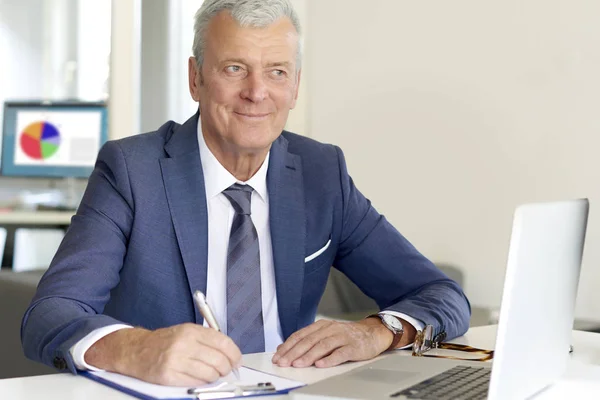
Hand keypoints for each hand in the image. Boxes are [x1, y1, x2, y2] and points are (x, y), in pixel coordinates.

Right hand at [84, 323, 241, 385]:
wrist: (136, 350)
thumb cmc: (164, 342)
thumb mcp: (186, 331)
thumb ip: (208, 339)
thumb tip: (231, 353)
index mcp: (191, 331)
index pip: (223, 342)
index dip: (234, 354)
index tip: (237, 360)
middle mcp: (184, 344)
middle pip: (219, 360)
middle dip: (227, 368)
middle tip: (226, 370)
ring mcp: (176, 360)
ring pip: (210, 374)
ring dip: (215, 377)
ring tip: (211, 374)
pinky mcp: (169, 376)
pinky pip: (196, 383)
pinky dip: (202, 382)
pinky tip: (199, 378)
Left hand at [272, 317, 406, 367]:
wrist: (372, 333)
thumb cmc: (346, 336)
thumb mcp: (324, 334)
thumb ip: (306, 340)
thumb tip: (283, 348)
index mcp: (321, 326)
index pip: (300, 335)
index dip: (288, 346)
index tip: (278, 357)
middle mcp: (330, 329)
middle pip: (309, 341)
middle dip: (294, 352)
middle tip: (283, 362)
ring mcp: (342, 337)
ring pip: (322, 346)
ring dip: (309, 356)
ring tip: (298, 364)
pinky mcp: (353, 346)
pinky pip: (340, 353)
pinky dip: (330, 359)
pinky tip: (321, 365)